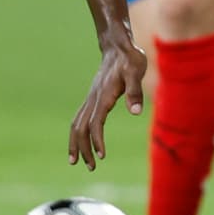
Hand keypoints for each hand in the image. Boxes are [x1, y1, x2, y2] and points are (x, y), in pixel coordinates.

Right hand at [68, 39, 146, 169]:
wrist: (118, 46)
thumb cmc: (130, 59)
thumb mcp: (136, 71)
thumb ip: (135, 91)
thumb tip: (136, 112)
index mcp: (103, 95)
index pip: (95, 123)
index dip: (97, 140)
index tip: (101, 156)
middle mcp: (93, 99)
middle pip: (81, 128)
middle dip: (83, 148)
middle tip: (90, 167)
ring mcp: (90, 98)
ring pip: (76, 124)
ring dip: (76, 144)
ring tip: (77, 162)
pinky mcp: (92, 98)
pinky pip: (79, 119)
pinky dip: (77, 133)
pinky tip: (81, 143)